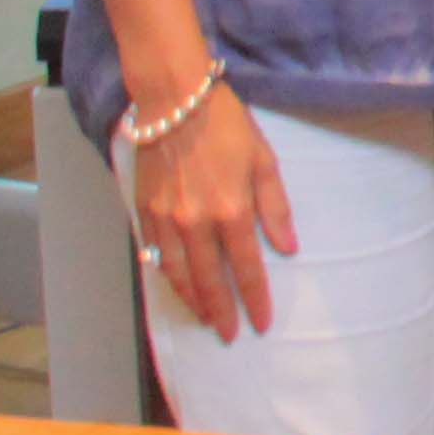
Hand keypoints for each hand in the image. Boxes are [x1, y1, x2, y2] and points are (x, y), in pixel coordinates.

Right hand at [129, 85, 292, 340]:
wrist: (174, 99)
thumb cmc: (226, 125)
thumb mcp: (264, 160)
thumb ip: (276, 208)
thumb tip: (289, 248)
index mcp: (232, 211)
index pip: (248, 269)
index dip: (255, 300)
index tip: (261, 323)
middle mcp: (196, 223)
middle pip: (209, 281)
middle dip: (220, 312)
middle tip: (228, 334)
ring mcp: (165, 219)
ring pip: (178, 274)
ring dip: (192, 300)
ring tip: (204, 318)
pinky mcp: (144, 210)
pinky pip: (155, 253)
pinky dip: (166, 275)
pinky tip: (176, 284)